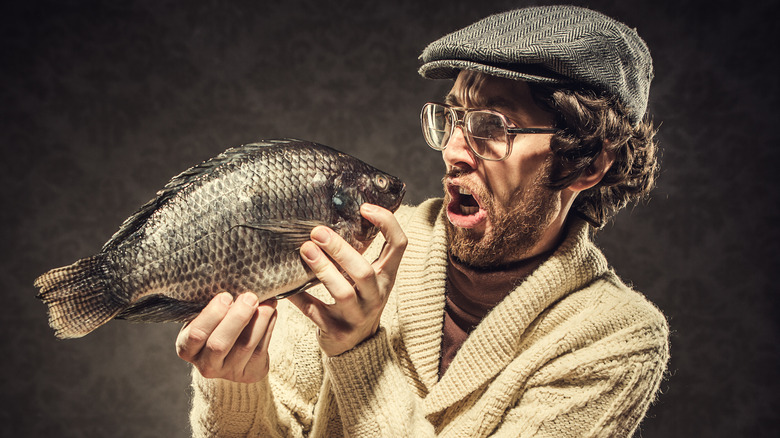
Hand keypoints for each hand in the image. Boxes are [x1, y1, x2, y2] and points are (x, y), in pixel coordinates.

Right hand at [176, 292, 277, 382]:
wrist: (232, 355)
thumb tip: (237, 284)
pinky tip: (271, 311)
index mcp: (187, 348)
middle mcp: (205, 365)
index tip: (226, 296)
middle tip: (250, 297)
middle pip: (220, 344)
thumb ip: (216, 307)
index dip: (212, 315)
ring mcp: (229, 372)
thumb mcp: (208, 318)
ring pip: (245, 345)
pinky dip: (268, 326)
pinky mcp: (250, 373)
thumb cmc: (217, 327)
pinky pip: (261, 348)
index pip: (196, 334)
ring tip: (267, 301)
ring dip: (259, 319)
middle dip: (237, 318)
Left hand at [287, 204, 406, 356]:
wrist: (356, 346)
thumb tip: (331, 217)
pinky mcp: (336, 331)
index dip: (387, 223)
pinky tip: (285, 287)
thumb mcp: (368, 278)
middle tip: (318, 232)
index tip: (364, 208)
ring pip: (343, 292)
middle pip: (363, 271)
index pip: (399, 245)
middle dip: (340, 250)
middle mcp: (376, 296)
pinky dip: (299, 298)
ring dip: (322, 269)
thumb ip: (359, 253)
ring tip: (305, 250)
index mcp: (386, 277)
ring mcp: (358, 316)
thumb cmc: (359, 300)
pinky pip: (315, 312)